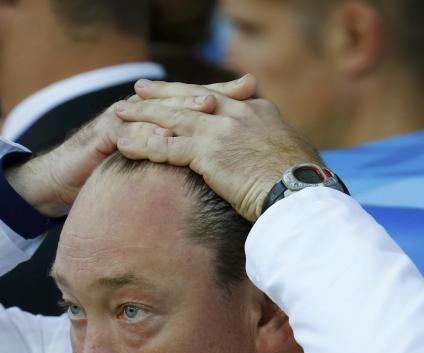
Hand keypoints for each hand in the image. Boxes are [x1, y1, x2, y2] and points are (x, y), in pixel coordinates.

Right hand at [6, 76, 258, 217]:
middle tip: (241, 93)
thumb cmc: (115, 177)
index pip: (196, 102)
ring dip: (184, 109)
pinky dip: (146, 135)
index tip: (255, 94)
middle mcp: (145, 113)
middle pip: (183, 99)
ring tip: (209, 109)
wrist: (65, 180)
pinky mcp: (105, 135)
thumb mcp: (155, 170)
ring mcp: (124, 119)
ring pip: (159, 111)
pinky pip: (128, 132)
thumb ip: (183, 163)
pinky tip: (164, 138)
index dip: (224, 97)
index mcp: (160, 118)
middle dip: (211, 95)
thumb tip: (224, 174)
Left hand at [113, 77, 319, 222]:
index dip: (193, 94)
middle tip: (139, 89)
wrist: (302, 193)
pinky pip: (167, 147)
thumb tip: (276, 159)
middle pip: (190, 98)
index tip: (178, 93)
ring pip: (172, 119)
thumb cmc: (304, 184)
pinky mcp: (208, 153)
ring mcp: (221, 131)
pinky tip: (124, 144)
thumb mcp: (292, 155)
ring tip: (119, 113)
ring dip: (143, 115)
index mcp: (257, 111)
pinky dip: (143, 145)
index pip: (217, 97)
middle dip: (161, 94)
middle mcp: (237, 113)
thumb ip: (273, 149)